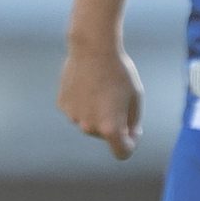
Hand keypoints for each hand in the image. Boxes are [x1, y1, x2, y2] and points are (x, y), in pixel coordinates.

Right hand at [59, 38, 145, 159]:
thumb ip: (133, 122)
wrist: (93, 48)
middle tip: (118, 96)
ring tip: (102, 86)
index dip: (131, 144)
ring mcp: (73, 117)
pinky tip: (87, 83)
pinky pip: (78, 110)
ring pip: (90, 122)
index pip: (122, 152)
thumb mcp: (136, 97)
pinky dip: (84, 102)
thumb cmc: (119, 71)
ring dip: (97, 112)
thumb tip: (128, 136)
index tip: (134, 130)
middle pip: (105, 134)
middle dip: (114, 122)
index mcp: (110, 128)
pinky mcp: (63, 106)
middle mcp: (89, 127)